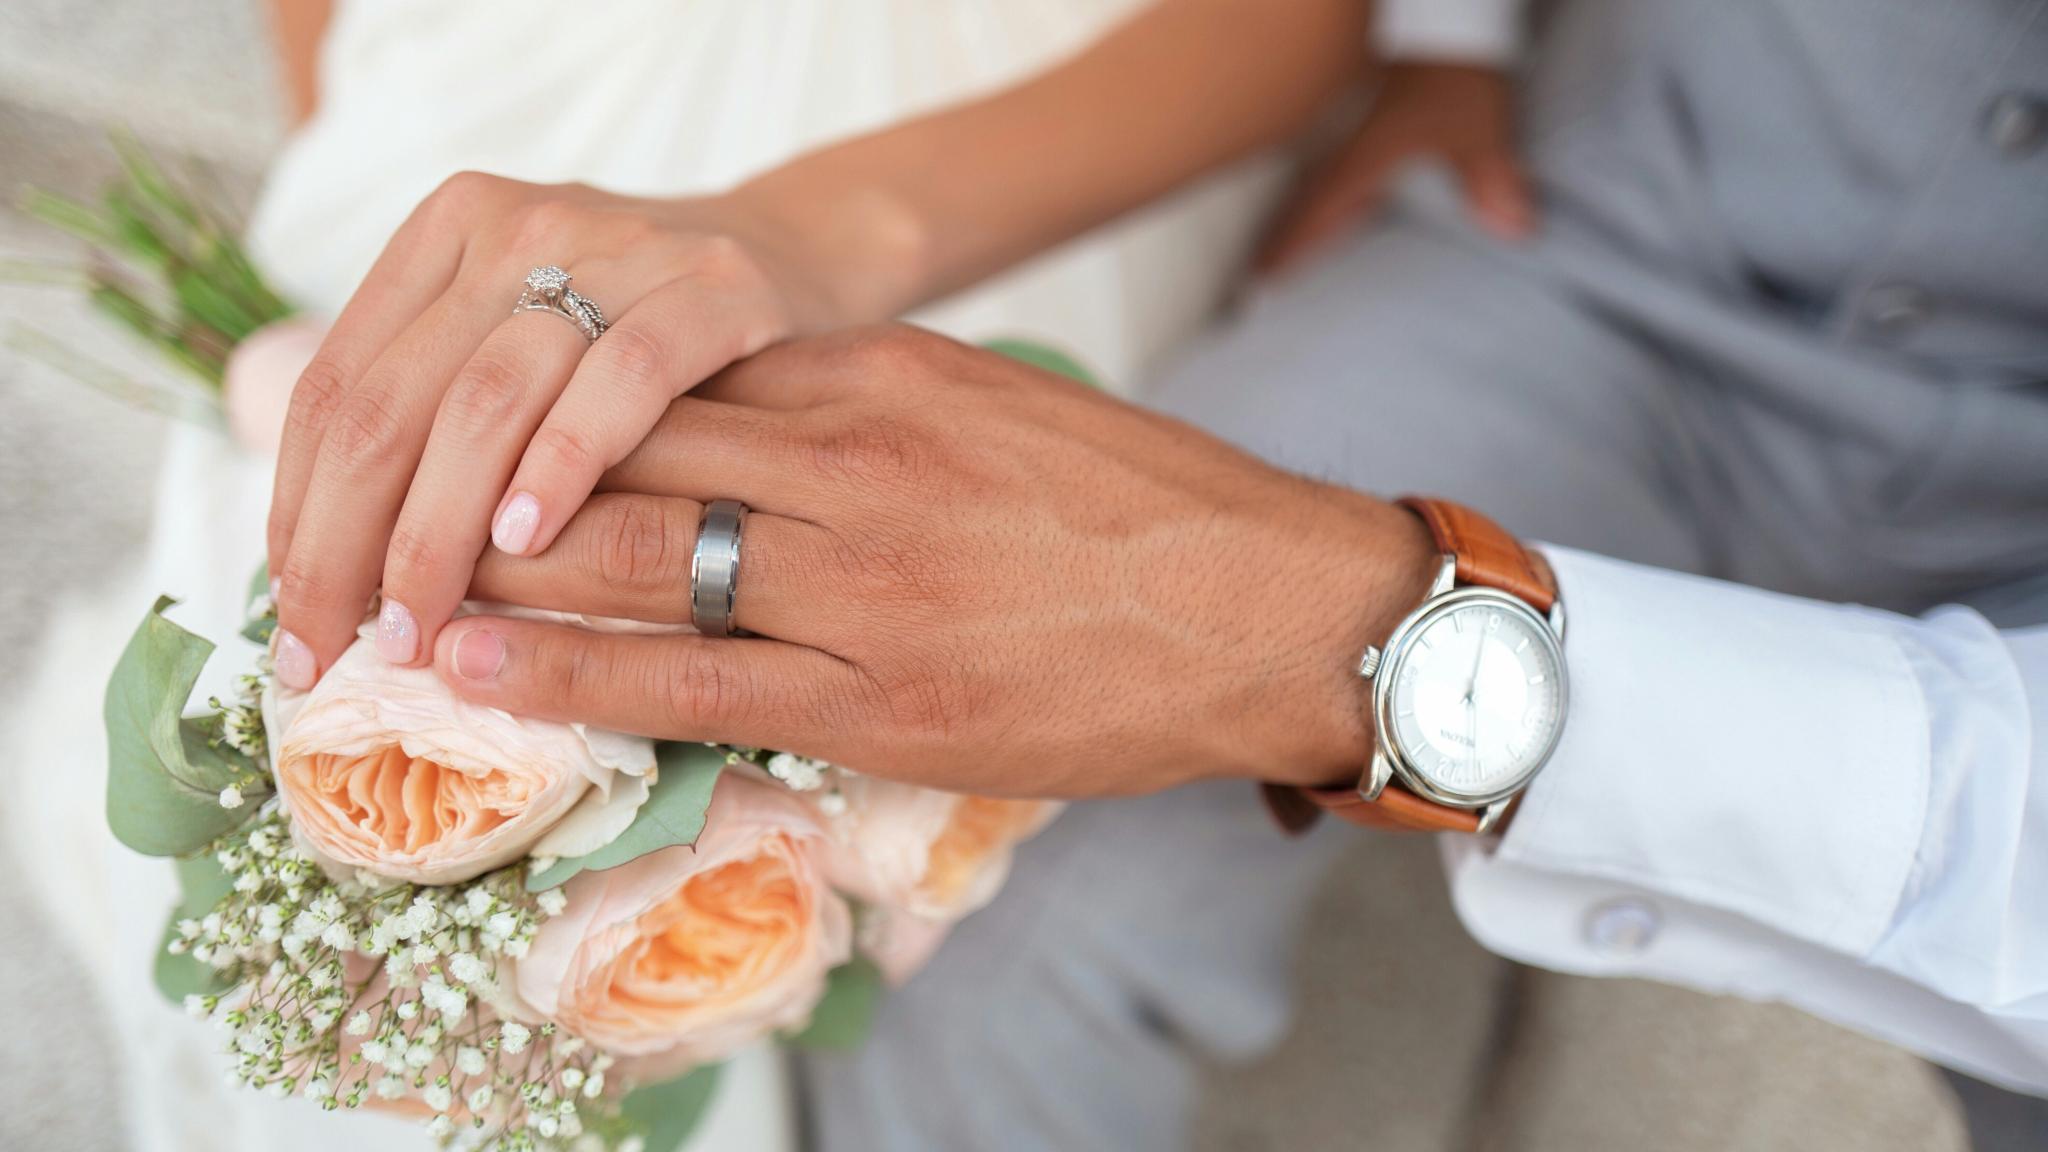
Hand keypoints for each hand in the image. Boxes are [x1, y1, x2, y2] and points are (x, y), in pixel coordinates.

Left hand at [265, 174, 886, 687]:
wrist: (799, 257)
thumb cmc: (642, 340)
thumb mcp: (524, 347)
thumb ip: (438, 420)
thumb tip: (330, 574)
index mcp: (446, 237)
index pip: (334, 390)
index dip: (296, 515)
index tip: (293, 624)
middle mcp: (515, 229)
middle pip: (390, 404)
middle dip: (346, 545)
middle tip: (338, 650)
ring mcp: (614, 249)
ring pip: (484, 401)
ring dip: (436, 530)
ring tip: (416, 626)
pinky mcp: (710, 286)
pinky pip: (620, 380)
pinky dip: (562, 463)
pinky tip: (527, 540)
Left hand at [431, 325, 1438, 797]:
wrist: (1270, 607)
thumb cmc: (1145, 511)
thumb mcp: (1000, 410)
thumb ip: (873, 411)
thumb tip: (759, 425)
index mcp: (884, 377)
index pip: (676, 376)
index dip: (558, 405)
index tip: (482, 426)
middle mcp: (855, 460)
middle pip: (626, 449)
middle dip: (496, 478)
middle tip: (391, 500)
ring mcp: (864, 579)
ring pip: (636, 555)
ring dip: (501, 569)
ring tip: (393, 585)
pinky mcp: (881, 693)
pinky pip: (690, 678)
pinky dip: (567, 671)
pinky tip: (477, 668)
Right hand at [1257, 62, 1532, 275]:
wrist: (1452, 23)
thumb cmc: (1453, 72)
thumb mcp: (1475, 127)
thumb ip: (1491, 179)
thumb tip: (1514, 228)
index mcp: (1366, 159)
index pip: (1318, 210)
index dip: (1290, 244)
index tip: (1262, 275)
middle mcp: (1355, 150)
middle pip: (1309, 202)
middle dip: (1285, 234)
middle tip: (1260, 269)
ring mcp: (1364, 137)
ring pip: (1323, 187)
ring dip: (1306, 216)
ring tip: (1286, 245)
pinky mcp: (1382, 125)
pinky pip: (1347, 173)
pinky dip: (1337, 197)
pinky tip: (1345, 209)